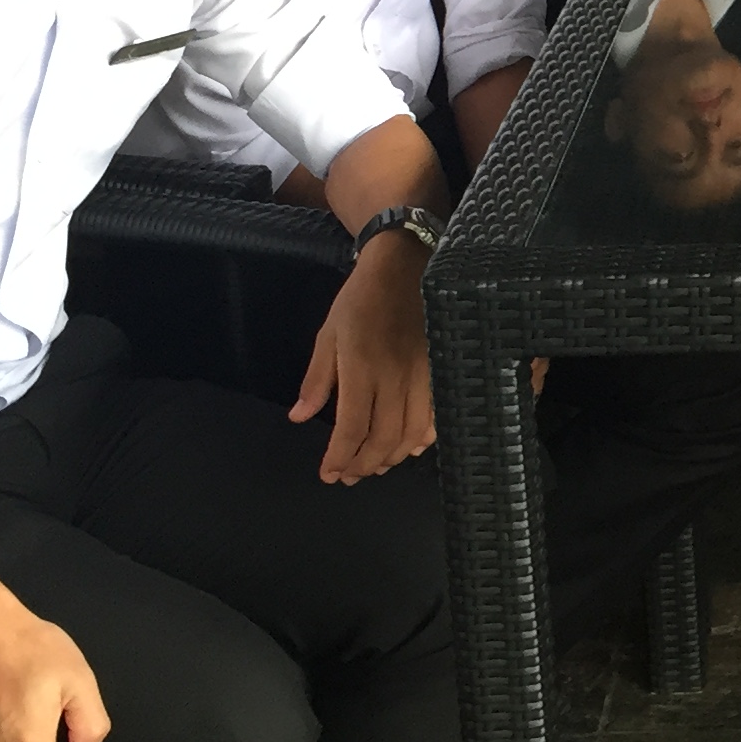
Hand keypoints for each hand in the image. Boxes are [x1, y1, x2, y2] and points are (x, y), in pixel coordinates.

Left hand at [294, 235, 437, 481]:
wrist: (405, 266)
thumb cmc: (360, 299)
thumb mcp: (328, 335)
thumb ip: (317, 381)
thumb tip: (300, 418)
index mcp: (362, 367)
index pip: (352, 428)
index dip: (340, 457)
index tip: (329, 474)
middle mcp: (395, 377)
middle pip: (383, 439)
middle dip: (364, 464)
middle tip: (349, 475)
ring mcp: (423, 376)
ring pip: (411, 434)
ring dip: (391, 457)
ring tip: (373, 465)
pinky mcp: (440, 372)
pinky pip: (435, 417)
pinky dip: (422, 439)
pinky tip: (409, 447)